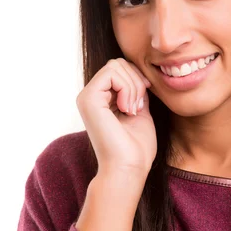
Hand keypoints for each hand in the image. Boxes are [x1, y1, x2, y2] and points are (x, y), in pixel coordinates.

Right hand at [76, 58, 156, 179]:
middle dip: (136, 80)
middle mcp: (90, 96)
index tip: (144, 99)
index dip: (137, 77)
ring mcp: (86, 97)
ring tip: (133, 110)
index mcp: (100, 99)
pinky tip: (127, 109)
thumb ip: (137, 92)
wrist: (129, 168)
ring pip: (115, 65)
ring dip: (133, 86)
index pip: (120, 68)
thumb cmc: (136, 147)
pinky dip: (127, 88)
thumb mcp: (140, 112)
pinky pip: (111, 73)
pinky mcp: (87, 99)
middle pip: (117, 63)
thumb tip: (140, 74)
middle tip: (138, 106)